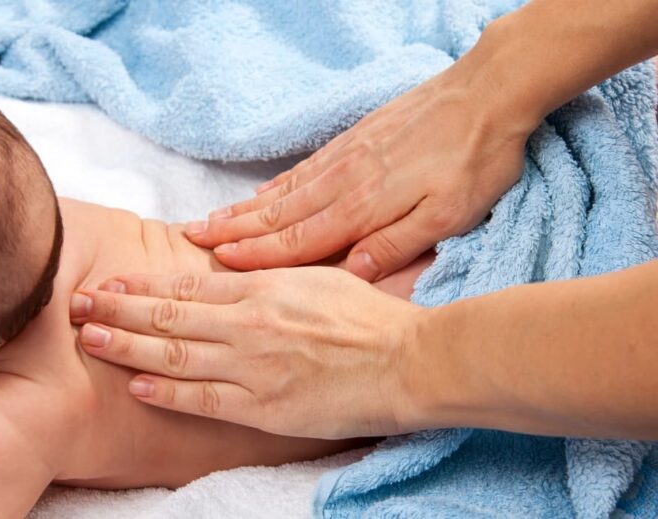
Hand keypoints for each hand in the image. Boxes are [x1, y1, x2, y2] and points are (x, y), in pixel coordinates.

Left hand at [69, 268, 428, 438]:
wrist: (409, 361)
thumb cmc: (367, 317)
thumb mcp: (315, 276)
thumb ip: (266, 273)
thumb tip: (226, 261)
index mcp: (261, 288)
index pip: (185, 284)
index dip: (140, 283)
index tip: (106, 280)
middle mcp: (249, 323)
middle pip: (168, 314)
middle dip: (117, 309)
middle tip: (76, 303)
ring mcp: (255, 366)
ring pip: (176, 353)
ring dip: (127, 345)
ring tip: (90, 338)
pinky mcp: (265, 406)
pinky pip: (205, 399)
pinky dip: (167, 390)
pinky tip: (136, 384)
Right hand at [186, 62, 532, 280]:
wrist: (486, 92)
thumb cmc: (474, 161)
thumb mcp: (450, 215)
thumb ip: (396, 245)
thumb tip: (351, 272)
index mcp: (362, 206)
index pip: (298, 239)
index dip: (257, 255)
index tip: (219, 262)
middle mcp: (342, 181)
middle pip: (278, 214)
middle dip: (234, 231)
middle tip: (192, 240)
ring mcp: (344, 158)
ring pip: (283, 191)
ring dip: (245, 209)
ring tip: (212, 220)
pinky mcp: (352, 140)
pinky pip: (301, 169)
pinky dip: (274, 184)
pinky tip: (260, 192)